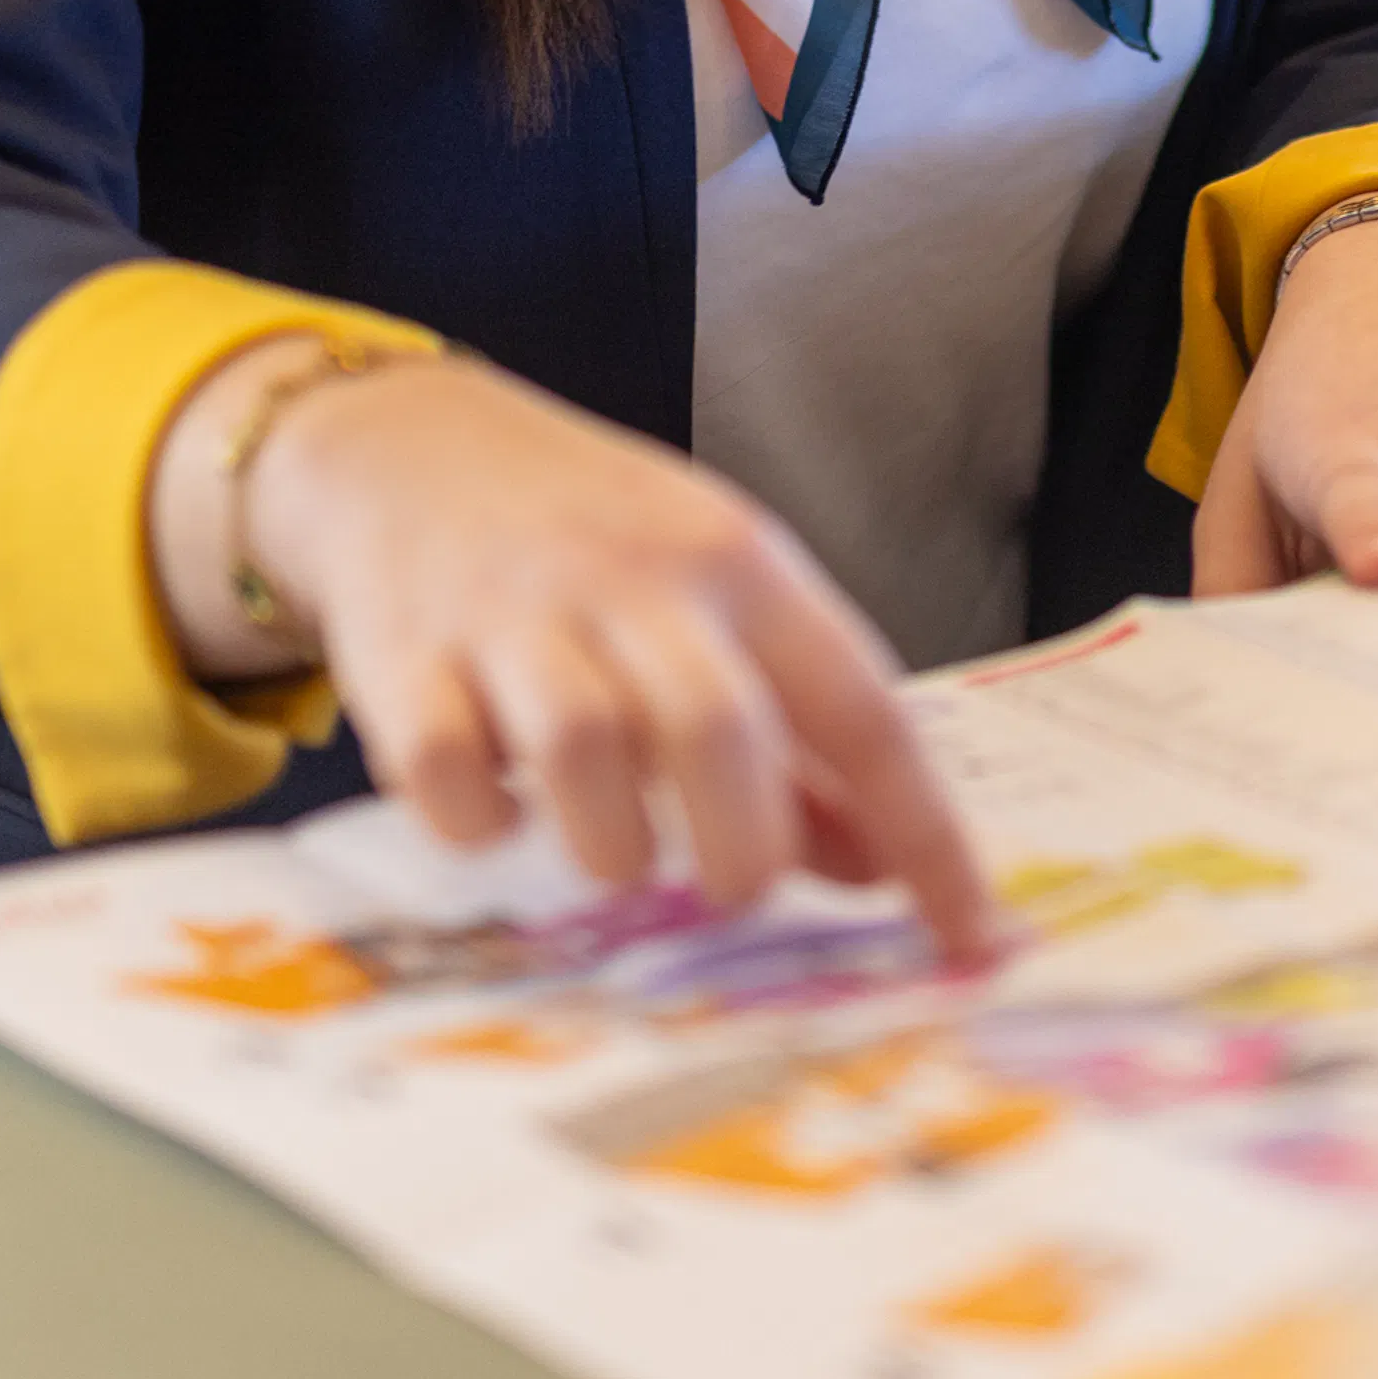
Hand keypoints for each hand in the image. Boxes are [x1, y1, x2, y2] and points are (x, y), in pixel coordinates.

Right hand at [157, 341, 993, 961]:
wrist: (410, 443)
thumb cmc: (592, 540)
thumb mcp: (714, 596)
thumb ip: (794, 733)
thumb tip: (876, 867)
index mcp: (738, 561)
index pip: (861, 709)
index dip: (923, 834)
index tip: (970, 935)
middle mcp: (634, 578)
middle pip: (717, 732)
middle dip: (742, 849)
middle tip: (732, 887)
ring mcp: (515, 612)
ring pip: (585, 752)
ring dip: (611, 844)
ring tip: (612, 847)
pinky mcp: (407, 654)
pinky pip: (450, 773)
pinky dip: (478, 822)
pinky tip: (496, 804)